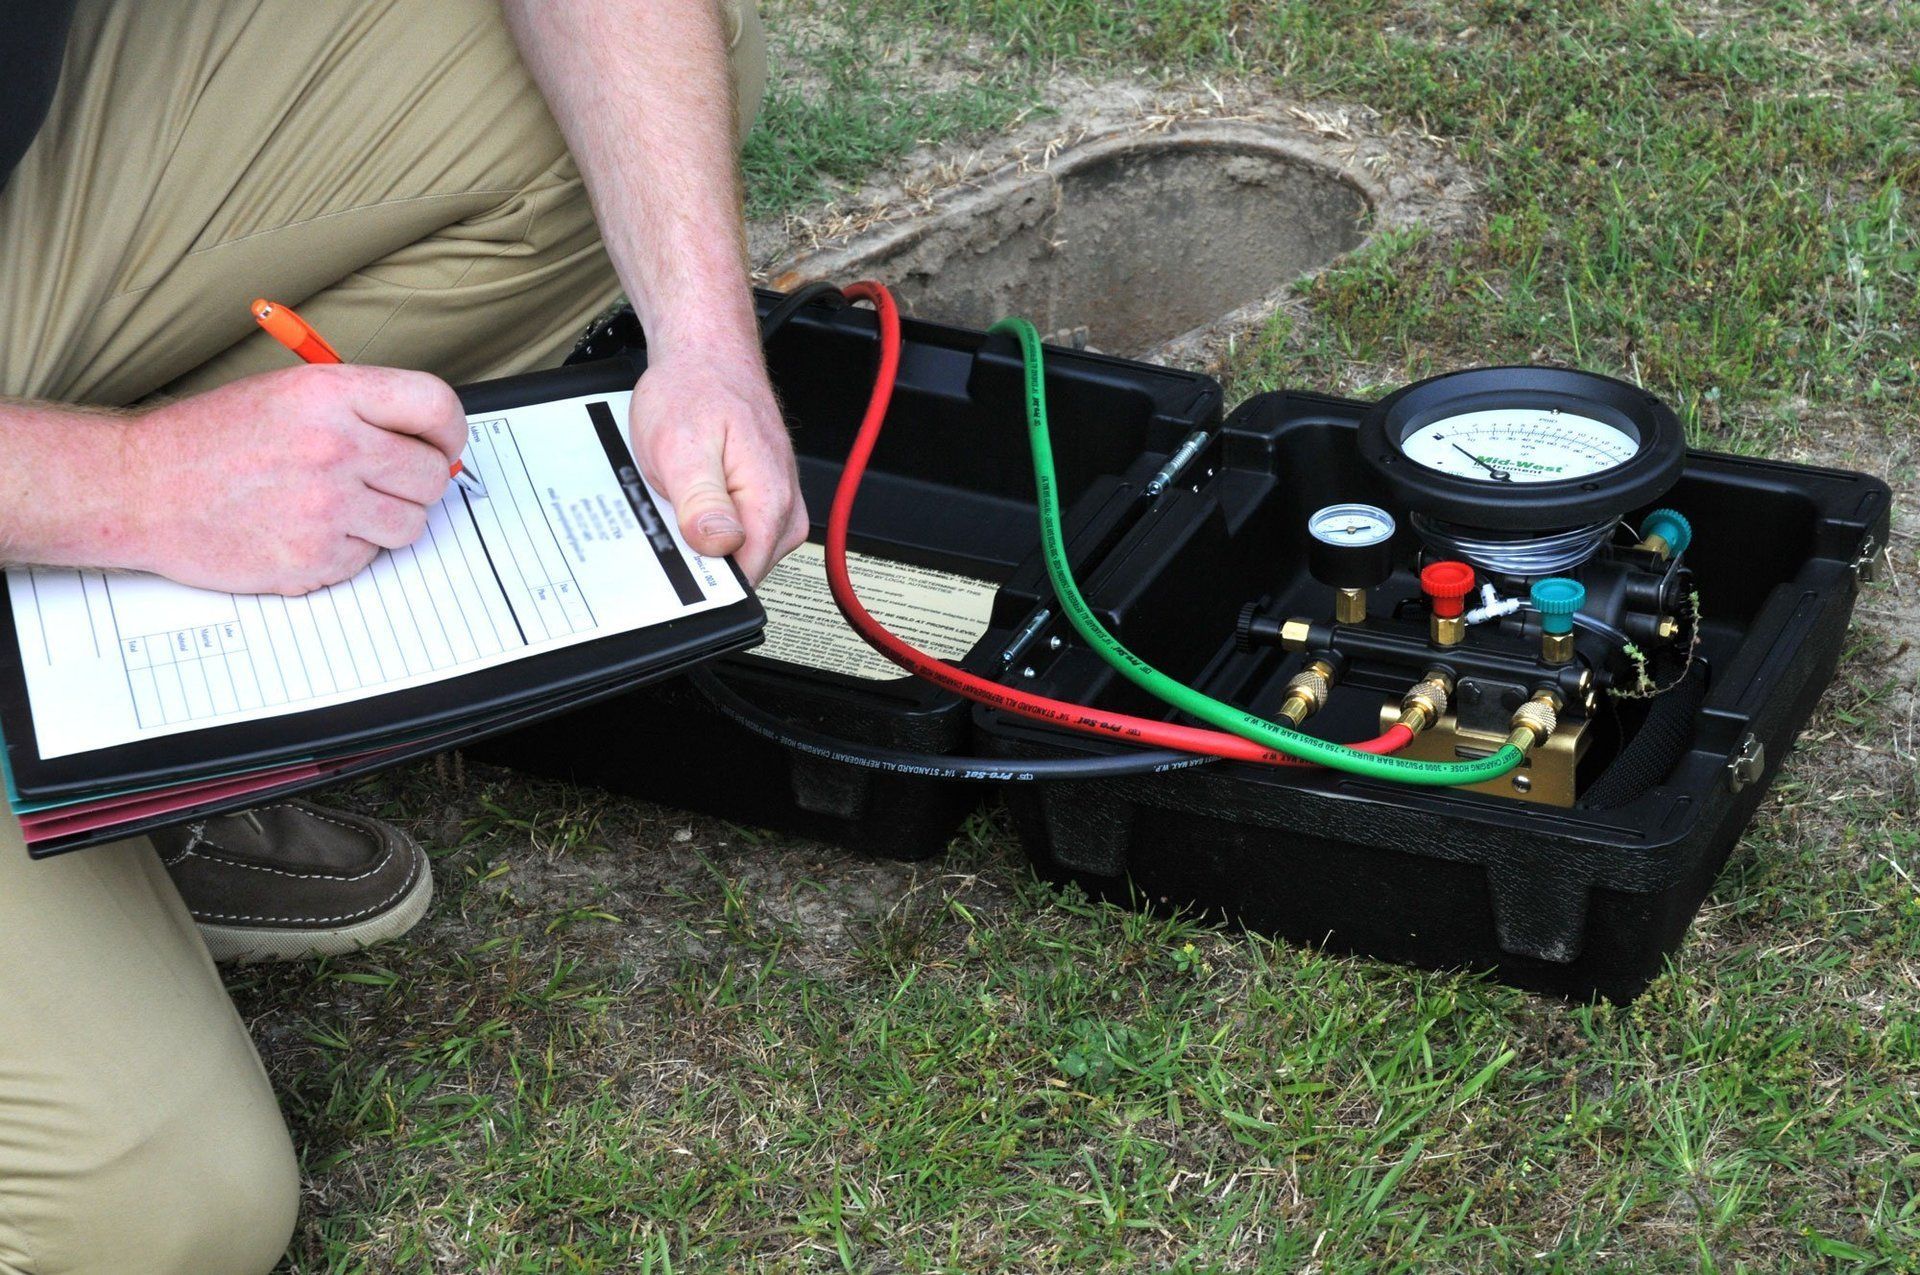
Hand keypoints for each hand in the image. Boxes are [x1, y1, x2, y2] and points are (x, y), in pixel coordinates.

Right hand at [122, 365, 467, 594]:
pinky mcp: (313, 556)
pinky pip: (368, 559)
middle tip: (383, 483)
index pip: (436, 404)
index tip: (445, 446)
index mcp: (331, 394)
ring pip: (410, 525)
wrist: (140, 489)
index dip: (451, 431)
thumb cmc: (209, 440)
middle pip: (431, 475)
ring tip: (336, 506)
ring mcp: (326, 506)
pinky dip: (345, 551)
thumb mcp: (288, 393)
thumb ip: (361, 410)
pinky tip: (303, 529)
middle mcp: (335, 446)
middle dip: (416, 483)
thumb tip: (429, 440)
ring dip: (385, 522)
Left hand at [626, 347, 806, 582]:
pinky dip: (706, 522)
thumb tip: (718, 546)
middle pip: (740, 572)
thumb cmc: (694, 390)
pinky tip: (690, 494)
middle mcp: (785, 509)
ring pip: (736, 556)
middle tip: (669, 508)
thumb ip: (702, 502)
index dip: (700, 578)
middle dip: (697, 554)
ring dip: (699, 536)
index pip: (742, 579)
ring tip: (678, 493)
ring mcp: (778, 507)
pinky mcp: (766, 502)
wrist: (707, 356)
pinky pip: (736, 534)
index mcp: (770, 501)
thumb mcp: (680, 447)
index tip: (672, 553)